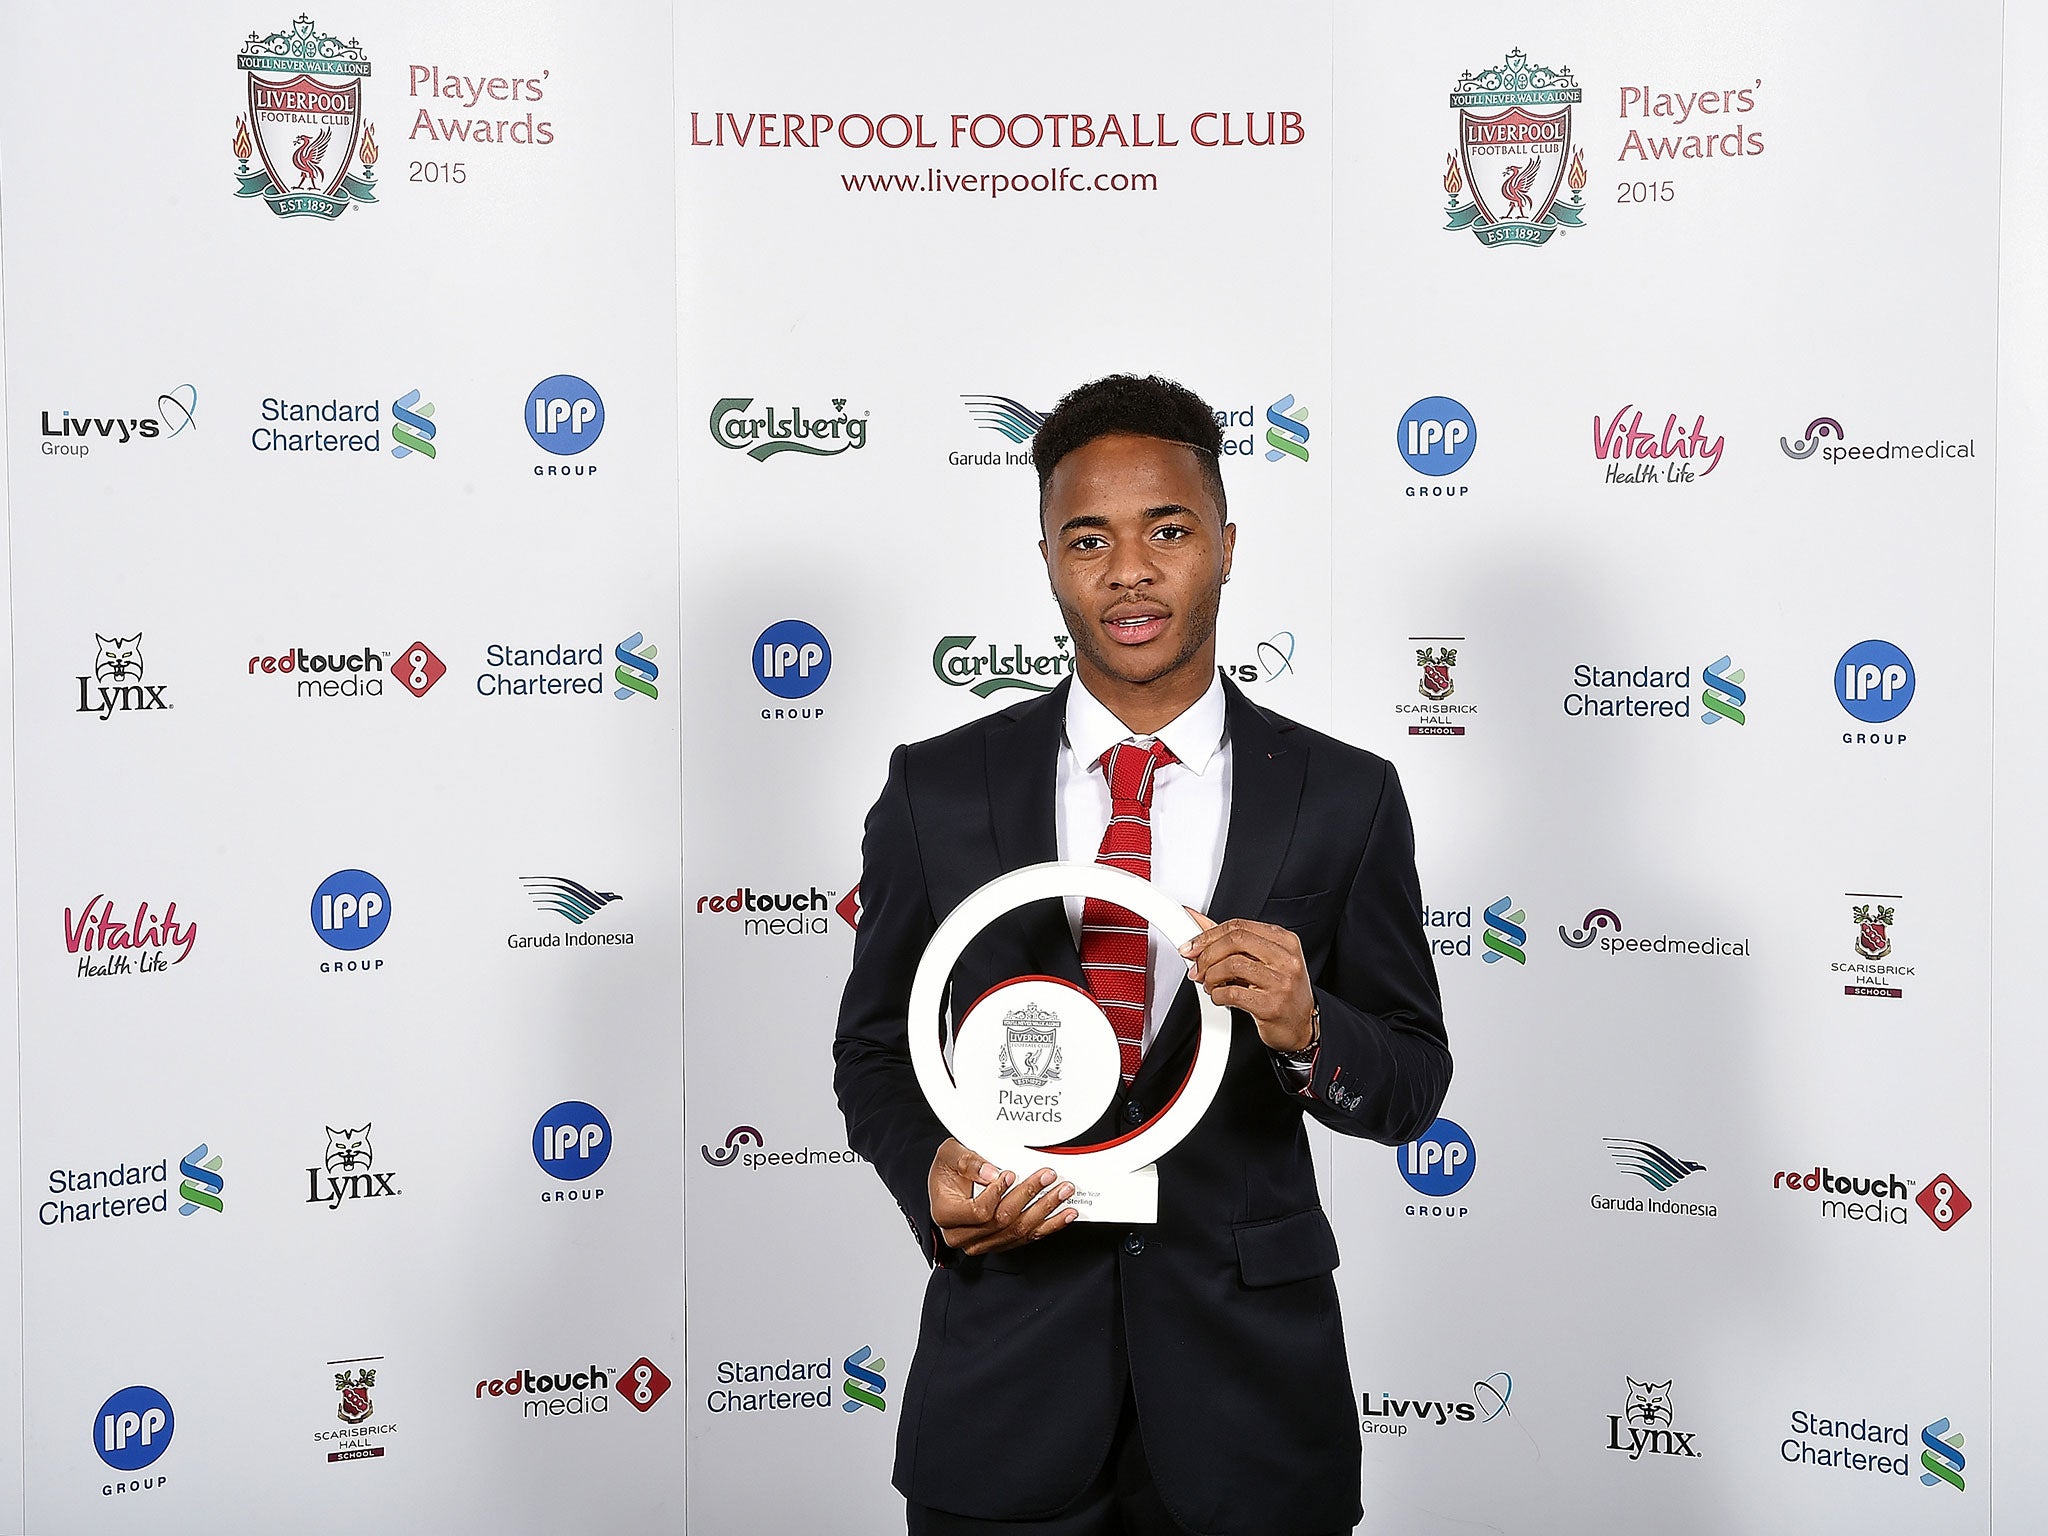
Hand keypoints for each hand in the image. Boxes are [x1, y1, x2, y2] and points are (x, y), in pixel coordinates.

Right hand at [928, 1137, 1078, 1256]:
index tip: (1011, 1174)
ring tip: (1062, 1193)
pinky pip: (1027, 1238)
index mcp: (946, 1214)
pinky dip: (1049, 1226)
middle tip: (1048, 1177)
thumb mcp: (950, 1155)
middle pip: (1003, 1221)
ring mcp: (982, 1242)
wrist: (949, 1183)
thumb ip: (968, 1162)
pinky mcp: (999, 1243)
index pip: (979, 1211)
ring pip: (1018, 1231)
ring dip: (1045, 1211)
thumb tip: (992, 1173)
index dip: (997, 1193)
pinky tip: (1063, 1215)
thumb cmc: (948, 1170)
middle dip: (1030, 1196)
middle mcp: (963, 1235)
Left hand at [1179, 909, 1315, 1052]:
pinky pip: (1233, 993)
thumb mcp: (1263, 960)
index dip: (1209, 935)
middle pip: (1235, 940)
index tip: (1192, 946)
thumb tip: (1198, 922)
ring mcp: (1281, 982)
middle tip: (1197, 967)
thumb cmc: (1282, 991)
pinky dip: (1217, 995)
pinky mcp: (1271, 1006)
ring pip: (1232, 965)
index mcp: (1284, 941)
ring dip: (1211, 976)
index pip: (1239, 926)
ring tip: (1210, 984)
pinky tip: (1220, 997)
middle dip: (1207, 954)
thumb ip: (1232, 941)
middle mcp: (1286, 958)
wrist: (1301, 1026)